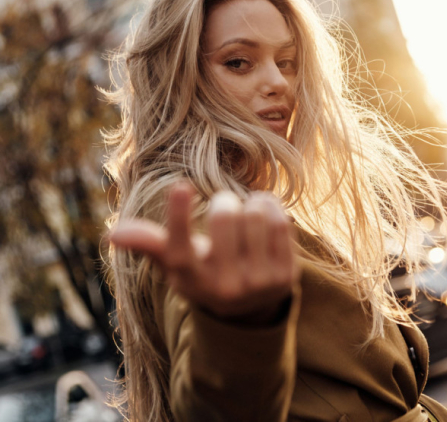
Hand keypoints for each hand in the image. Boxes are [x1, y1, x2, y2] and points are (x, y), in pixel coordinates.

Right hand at [110, 182, 298, 322]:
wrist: (249, 309)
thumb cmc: (205, 272)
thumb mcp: (176, 263)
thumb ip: (149, 243)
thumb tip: (112, 233)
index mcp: (190, 280)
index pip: (179, 249)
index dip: (178, 217)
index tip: (180, 186)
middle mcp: (223, 286)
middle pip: (225, 215)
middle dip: (225, 201)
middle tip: (224, 207)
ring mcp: (258, 283)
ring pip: (255, 214)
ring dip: (251, 203)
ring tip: (246, 212)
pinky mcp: (286, 275)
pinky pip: (279, 221)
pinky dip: (271, 207)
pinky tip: (265, 216)